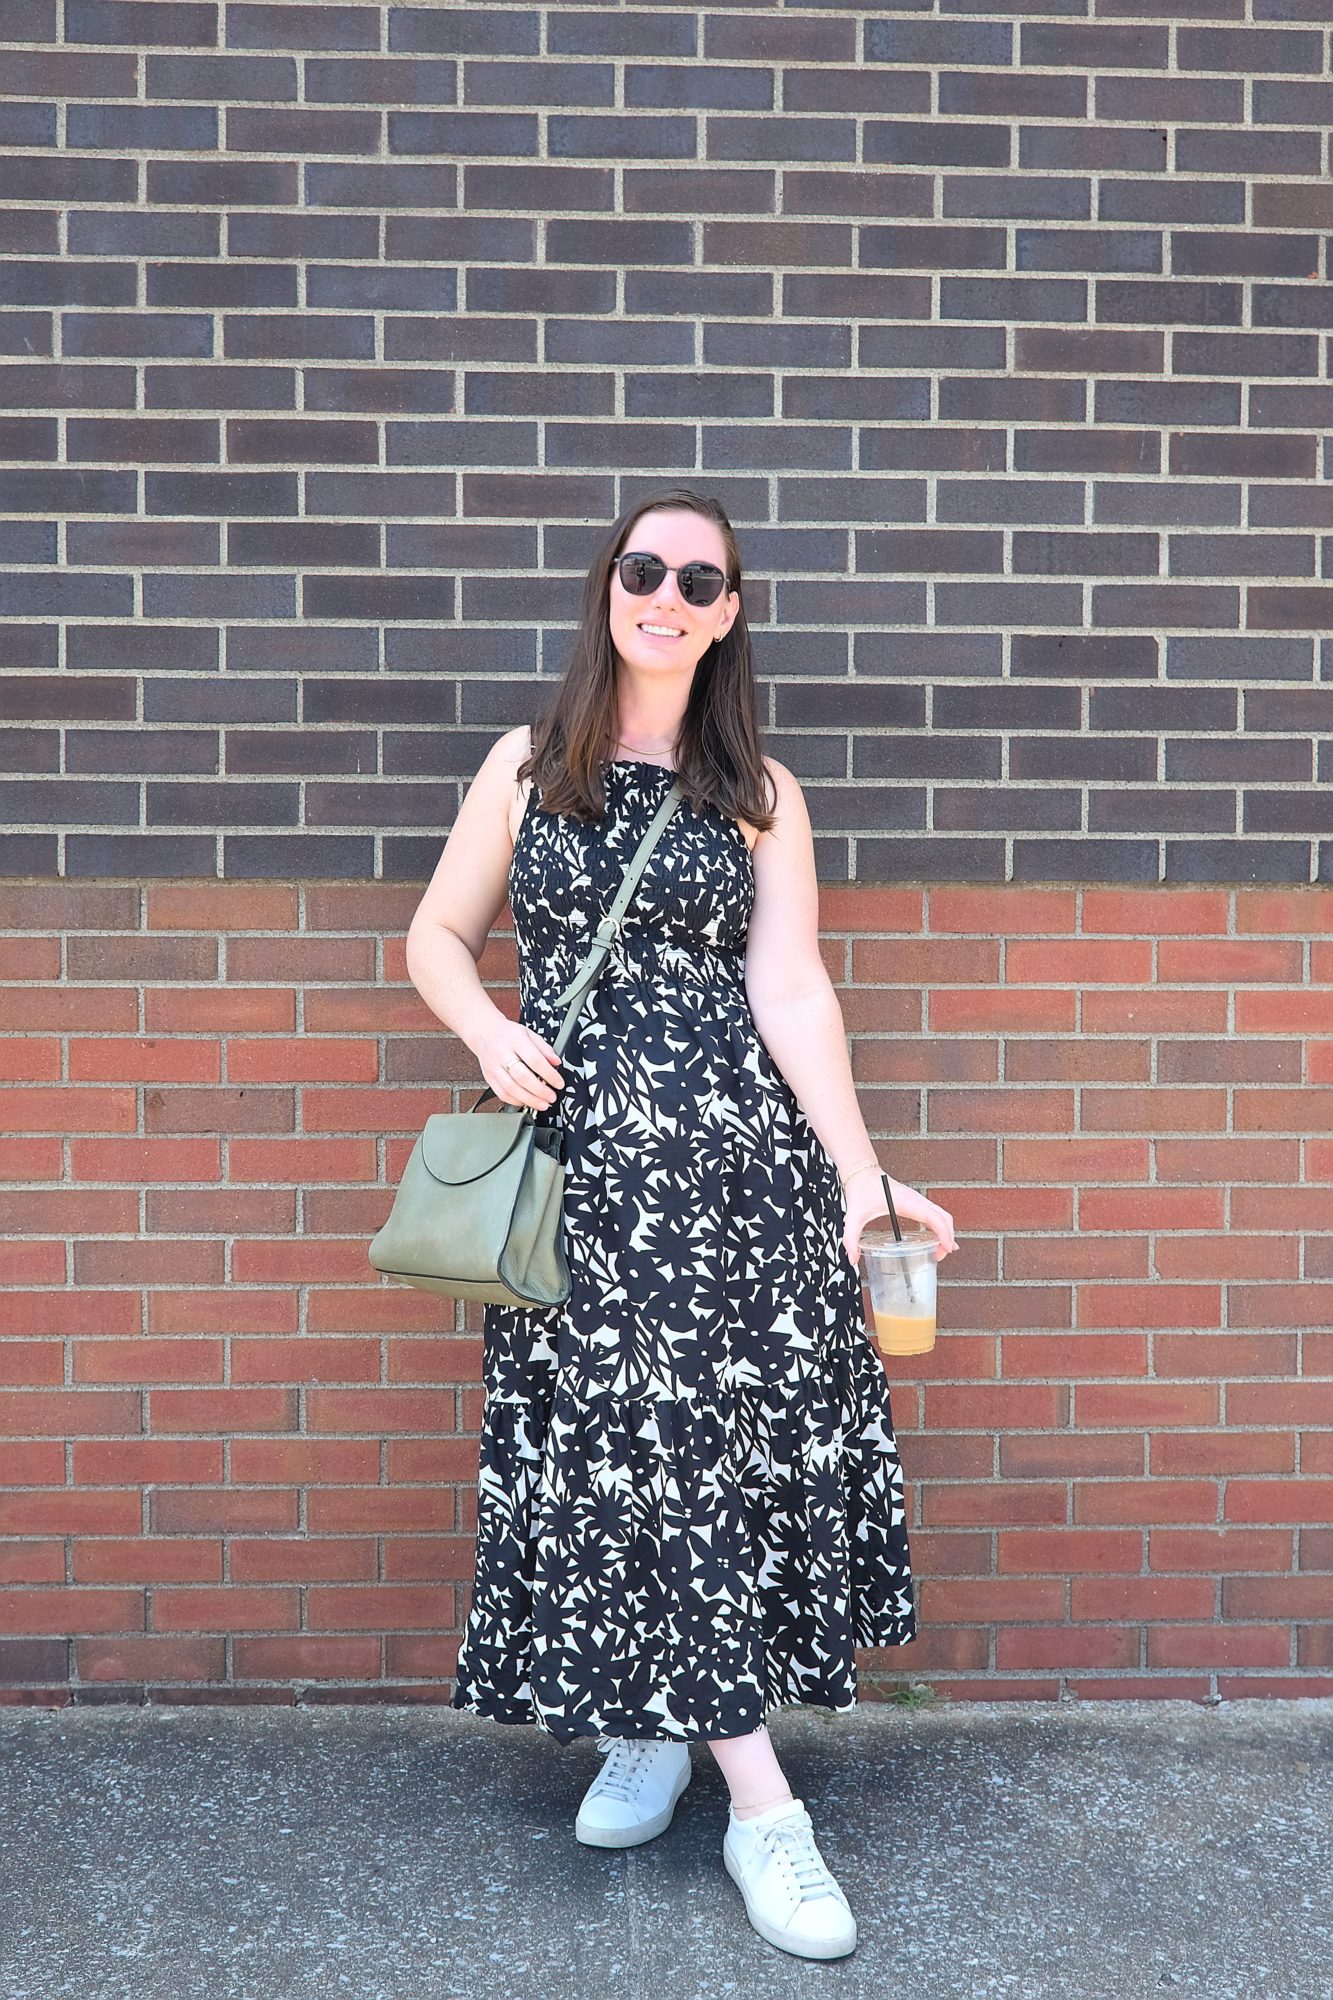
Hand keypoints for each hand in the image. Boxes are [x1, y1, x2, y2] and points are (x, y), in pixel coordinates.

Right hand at [478, 1020, 564, 1110]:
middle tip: (551, 1097)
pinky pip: (502, 1094)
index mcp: (515, 1039)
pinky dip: (516, 1101)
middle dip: (540, 1091)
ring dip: (529, 1100)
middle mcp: (502, 1053)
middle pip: (521, 1077)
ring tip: (542, 1104)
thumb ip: (544, 1048)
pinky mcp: (489, 1077)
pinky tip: (526, 1102)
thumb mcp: (529, 1033)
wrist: (484, 1033)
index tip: (559, 1083)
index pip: (534, 1060)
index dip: (549, 1074)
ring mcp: (493, 1067)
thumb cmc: (508, 1034)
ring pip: (510, 1088)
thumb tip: (556, 1062)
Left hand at [841, 1170, 956, 1270]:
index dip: (944, 1233)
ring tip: (942, 1251)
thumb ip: (851, 1239)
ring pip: (942, 1214)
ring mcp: (917, 1199)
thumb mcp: (853, 1216)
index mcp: (905, 1202)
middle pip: (943, 1217)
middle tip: (942, 1255)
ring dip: (947, 1231)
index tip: (947, 1249)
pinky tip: (938, 1239)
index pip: (933, 1217)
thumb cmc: (860, 1190)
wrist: (861, 1172)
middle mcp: (915, 1199)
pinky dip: (941, 1225)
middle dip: (948, 1236)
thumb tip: (852, 1260)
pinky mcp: (915, 1201)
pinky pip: (935, 1212)